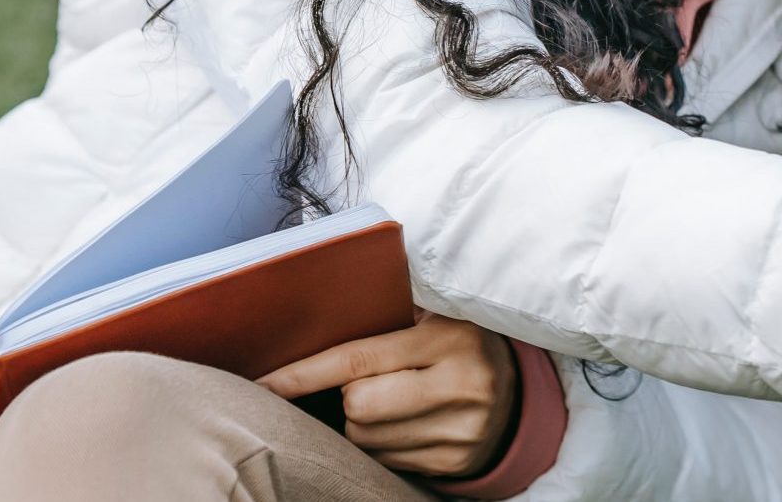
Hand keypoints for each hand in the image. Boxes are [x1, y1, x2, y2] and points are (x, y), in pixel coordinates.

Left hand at [258, 311, 520, 477]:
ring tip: (392, 404)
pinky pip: (387, 461)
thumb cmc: (458, 347)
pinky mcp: (456, 462)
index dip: (304, 373)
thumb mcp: (436, 319)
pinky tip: (405, 426)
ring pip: (367, 440)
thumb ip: (387, 319)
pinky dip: (383, 445)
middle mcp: (460, 385)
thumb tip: (309, 325)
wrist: (517, 395)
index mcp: (448, 339)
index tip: (263, 384)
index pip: (359, 358)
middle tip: (366, 384)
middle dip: (349, 399)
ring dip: (363, 425)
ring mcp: (461, 430)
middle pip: (359, 407)